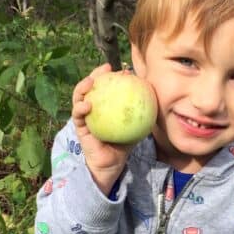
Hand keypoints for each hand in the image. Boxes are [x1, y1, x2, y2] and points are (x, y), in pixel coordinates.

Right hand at [72, 64, 132, 193]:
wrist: (111, 164)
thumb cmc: (123, 145)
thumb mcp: (136, 128)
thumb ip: (143, 115)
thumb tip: (155, 99)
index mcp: (105, 106)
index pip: (107, 87)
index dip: (113, 76)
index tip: (122, 70)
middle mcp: (93, 109)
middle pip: (91, 86)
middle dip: (96, 74)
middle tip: (105, 69)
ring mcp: (84, 116)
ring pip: (79, 96)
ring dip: (82, 86)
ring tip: (90, 82)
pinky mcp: (78, 127)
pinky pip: (77, 115)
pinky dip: (80, 108)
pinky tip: (87, 105)